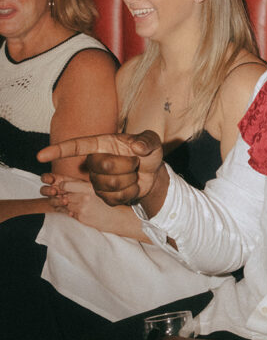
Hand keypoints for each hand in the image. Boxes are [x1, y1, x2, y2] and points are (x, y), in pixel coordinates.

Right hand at [37, 131, 167, 209]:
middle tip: (135, 162)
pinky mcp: (104, 197)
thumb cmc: (147, 153)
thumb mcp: (152, 142)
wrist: (152, 174)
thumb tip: (137, 147)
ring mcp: (97, 181)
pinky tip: (132, 186)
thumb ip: (147, 141)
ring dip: (129, 180)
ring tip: (133, 174)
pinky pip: (114, 199)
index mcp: (101, 145)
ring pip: (108, 185)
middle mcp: (94, 162)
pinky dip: (130, 193)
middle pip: (101, 168)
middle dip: (125, 166)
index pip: (76, 147)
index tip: (41, 155)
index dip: (58, 150)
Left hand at [41, 174, 131, 232]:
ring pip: (66, 204)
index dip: (62, 187)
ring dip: (69, 205)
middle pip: (63, 195)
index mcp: (88, 187)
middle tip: (73, 197)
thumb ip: (79, 184)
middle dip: (66, 196)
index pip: (64, 185)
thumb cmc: (105, 200)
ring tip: (80, 205)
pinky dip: (73, 212)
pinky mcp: (81, 217)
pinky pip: (70, 213)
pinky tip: (82, 211)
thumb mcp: (94, 188)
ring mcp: (82, 208)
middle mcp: (84, 197)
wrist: (115, 216)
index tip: (65, 188)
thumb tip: (61, 183)